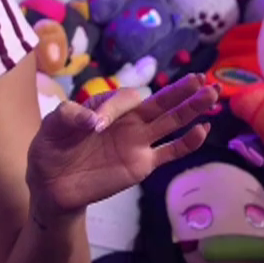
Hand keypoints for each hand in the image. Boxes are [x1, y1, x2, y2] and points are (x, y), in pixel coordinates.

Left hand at [27, 73, 218, 216]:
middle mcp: (127, 122)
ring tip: (212, 94)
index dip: (115, 107)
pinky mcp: (142, 164)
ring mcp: (137, 143)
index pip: (125, 98)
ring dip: (191, 109)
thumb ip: (69, 116)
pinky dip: (187, 143)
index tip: (94, 125)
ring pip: (171, 122)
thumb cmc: (50, 149)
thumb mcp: (51, 126)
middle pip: (160, 103)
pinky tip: (203, 130)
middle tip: (203, 78)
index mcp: (106, 107)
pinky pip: (170, 152)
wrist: (51, 184)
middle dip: (181, 90)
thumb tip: (95, 122)